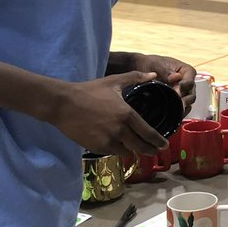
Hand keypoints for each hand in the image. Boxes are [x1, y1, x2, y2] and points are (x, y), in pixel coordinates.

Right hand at [51, 71, 169, 156]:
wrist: (63, 104)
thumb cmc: (89, 91)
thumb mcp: (114, 81)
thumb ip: (136, 78)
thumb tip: (154, 74)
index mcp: (127, 115)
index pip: (148, 133)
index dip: (158, 141)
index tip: (164, 145)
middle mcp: (120, 130)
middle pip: (140, 147)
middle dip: (149, 150)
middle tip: (154, 151)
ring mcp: (107, 140)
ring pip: (126, 152)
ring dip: (131, 150)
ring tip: (134, 147)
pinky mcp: (96, 147)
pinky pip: (111, 152)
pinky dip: (116, 150)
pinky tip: (117, 145)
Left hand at [122, 53, 196, 114]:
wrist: (141, 69)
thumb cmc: (150, 64)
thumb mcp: (157, 65)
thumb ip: (166, 71)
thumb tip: (176, 77)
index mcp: (186, 71)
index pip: (190, 81)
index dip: (185, 87)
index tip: (176, 91)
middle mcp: (187, 82)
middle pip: (191, 94)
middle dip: (185, 101)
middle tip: (176, 105)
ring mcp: (182, 92)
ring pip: (188, 103)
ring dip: (182, 108)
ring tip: (174, 113)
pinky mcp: (176, 100)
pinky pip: (181, 108)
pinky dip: (178, 112)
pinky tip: (172, 116)